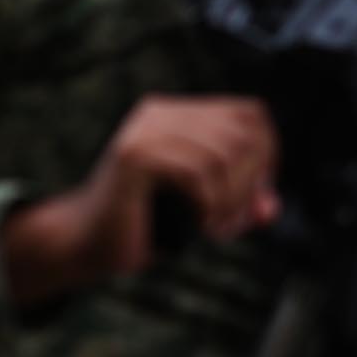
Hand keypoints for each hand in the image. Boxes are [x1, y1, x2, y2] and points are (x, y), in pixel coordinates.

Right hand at [0, 97, 279, 308]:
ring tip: (217, 226)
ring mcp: (145, 130)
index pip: (251, 112)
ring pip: (225, 155)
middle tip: (234, 220)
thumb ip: (244, 204)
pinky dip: (210, 205)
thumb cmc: (148, 224)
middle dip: (252, 183)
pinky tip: (198, 224)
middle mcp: (162, 113)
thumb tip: (271, 208)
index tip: (256, 193)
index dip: (268, 152)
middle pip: (244, 134)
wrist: (85, 244)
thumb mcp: (209, 210)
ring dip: (232, 200)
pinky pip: (199, 174)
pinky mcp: (135, 155)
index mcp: (179, 114)